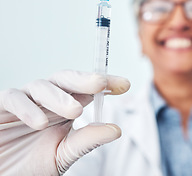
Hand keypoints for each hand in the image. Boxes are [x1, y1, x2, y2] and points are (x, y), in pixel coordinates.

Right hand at [0, 70, 129, 175]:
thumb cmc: (29, 166)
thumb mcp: (63, 155)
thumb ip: (86, 141)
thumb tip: (116, 129)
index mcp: (65, 108)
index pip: (87, 90)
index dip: (106, 84)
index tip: (125, 85)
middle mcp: (47, 100)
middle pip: (66, 80)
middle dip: (85, 79)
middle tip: (101, 83)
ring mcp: (24, 102)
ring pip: (42, 86)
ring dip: (59, 97)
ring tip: (75, 112)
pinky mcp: (1, 107)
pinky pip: (13, 98)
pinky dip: (27, 108)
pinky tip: (40, 123)